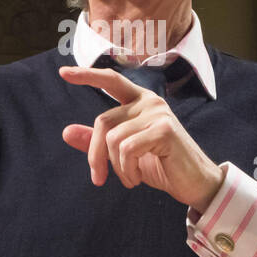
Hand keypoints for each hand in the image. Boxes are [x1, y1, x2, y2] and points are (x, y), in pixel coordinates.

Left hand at [58, 65, 223, 211]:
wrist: (193, 183)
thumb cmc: (160, 164)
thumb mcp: (123, 153)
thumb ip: (97, 141)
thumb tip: (65, 131)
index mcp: (139, 101)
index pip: (111, 80)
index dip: (87, 75)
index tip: (63, 73)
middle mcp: (149, 102)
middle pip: (103, 121)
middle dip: (95, 155)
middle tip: (98, 179)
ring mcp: (158, 114)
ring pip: (114, 139)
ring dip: (117, 168)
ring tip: (130, 178)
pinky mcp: (164, 130)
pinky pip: (128, 149)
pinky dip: (127, 170)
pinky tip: (138, 178)